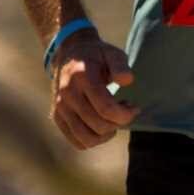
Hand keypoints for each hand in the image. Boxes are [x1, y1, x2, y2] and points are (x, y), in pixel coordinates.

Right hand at [50, 35, 140, 149]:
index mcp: (82, 77)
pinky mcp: (57, 118)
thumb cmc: (97, 55)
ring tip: (115, 120)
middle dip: (119, 122)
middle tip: (127, 110)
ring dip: (107, 134)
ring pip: (87, 139)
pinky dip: (94, 140)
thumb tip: (127, 81)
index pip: (105, 108)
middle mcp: (67, 95)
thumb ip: (120, 65)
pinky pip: (77, 142)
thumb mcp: (112, 53)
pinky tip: (103, 125)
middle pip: (98, 125)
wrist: (69, 55)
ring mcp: (60, 108)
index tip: (135, 108)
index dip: (125, 114)